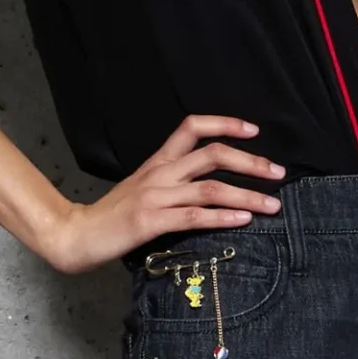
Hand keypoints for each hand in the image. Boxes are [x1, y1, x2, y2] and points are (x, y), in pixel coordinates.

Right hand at [40, 116, 283, 272]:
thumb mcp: (143, 189)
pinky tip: (244, 219)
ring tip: (272, 205)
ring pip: (210, 188)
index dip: (225, 124)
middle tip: (278, 173)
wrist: (79, 234)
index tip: (254, 131)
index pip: (192, 127)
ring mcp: (155, 197)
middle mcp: (160, 173)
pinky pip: (194, 216)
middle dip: (251, 163)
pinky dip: (223, 217)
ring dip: (247, 195)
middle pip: (212, 155)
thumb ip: (172, 182)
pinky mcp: (151, 222)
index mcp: (158, 161)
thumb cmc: (114, 216)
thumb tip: (209, 184)